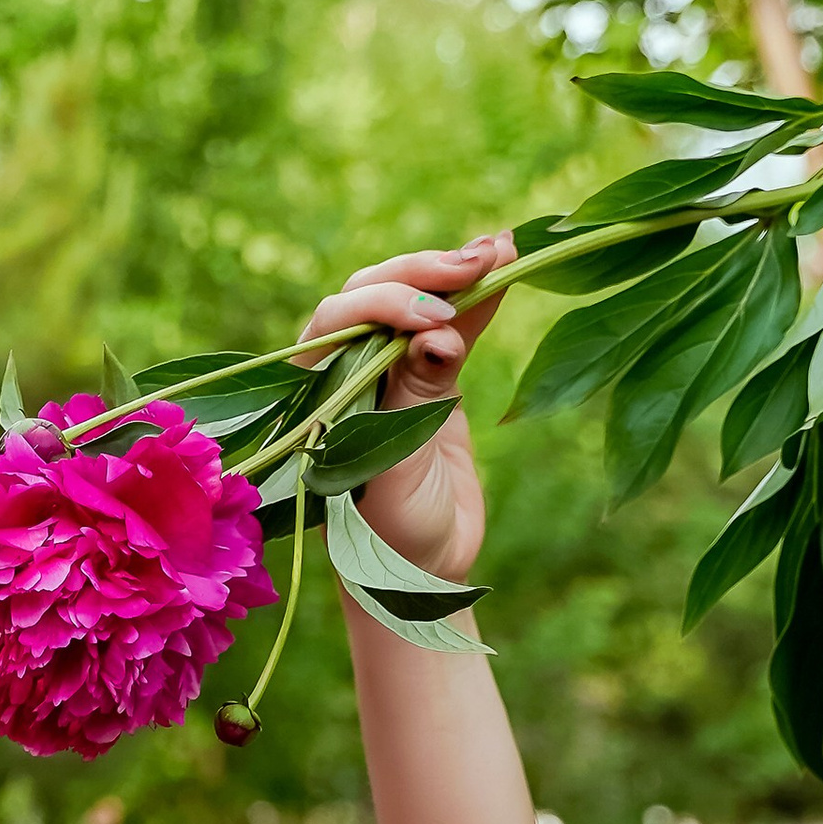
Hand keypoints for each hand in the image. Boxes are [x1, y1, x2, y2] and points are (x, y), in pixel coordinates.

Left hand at [293, 236, 513, 587]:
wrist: (424, 573)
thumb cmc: (390, 535)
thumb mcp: (395, 468)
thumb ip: (411, 397)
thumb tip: (437, 332)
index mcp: (315, 391)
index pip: (338, 319)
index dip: (385, 304)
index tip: (434, 320)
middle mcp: (344, 371)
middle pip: (374, 294)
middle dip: (423, 273)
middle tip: (477, 262)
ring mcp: (389, 371)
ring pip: (414, 301)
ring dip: (454, 272)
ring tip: (502, 250)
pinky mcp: (432, 379)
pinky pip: (454, 326)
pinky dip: (478, 298)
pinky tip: (507, 266)